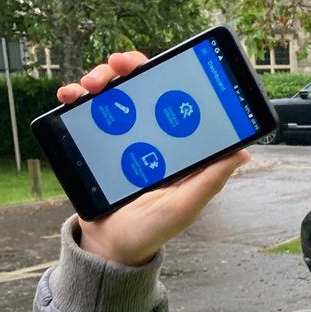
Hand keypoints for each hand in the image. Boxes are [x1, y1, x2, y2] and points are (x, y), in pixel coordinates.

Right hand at [58, 52, 250, 265]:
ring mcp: (122, 137)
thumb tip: (242, 152)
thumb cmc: (151, 231)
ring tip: (88, 85)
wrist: (107, 248)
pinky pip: (86, 113)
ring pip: (113, 93)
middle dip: (129, 68)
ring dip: (100, 79)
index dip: (171, 75)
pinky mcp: (97, 143)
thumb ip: (209, 180)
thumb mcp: (183, 206)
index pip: (178, 100)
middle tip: (116, 65)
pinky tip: (68, 96)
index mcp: (177, 146)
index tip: (160, 63)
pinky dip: (76, 98)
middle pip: (143, 87)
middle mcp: (151, 136)